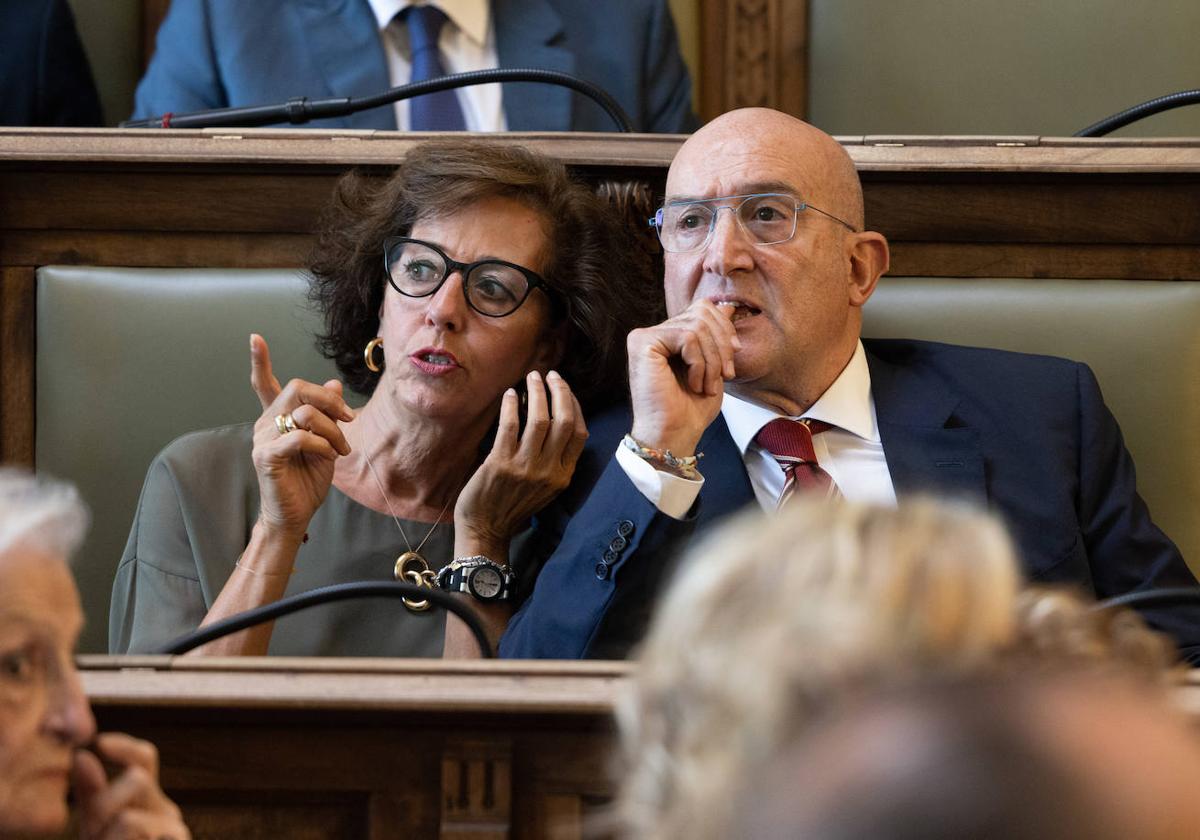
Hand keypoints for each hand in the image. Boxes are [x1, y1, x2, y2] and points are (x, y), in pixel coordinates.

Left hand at [73, 733, 190, 839]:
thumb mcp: (93, 823)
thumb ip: (90, 792)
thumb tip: (81, 754)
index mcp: (149, 798)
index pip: (145, 757)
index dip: (125, 746)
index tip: (100, 742)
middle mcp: (167, 810)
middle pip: (137, 781)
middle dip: (104, 805)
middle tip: (93, 831)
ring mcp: (175, 831)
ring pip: (130, 819)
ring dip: (108, 836)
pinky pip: (134, 831)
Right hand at [249, 334, 353, 537]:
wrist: (295, 515)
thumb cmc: (307, 480)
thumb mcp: (326, 442)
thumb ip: (327, 414)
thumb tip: (333, 383)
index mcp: (277, 418)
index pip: (265, 384)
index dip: (260, 361)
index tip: (255, 338)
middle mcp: (266, 423)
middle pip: (298, 389)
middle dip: (330, 400)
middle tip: (348, 420)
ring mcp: (263, 439)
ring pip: (305, 413)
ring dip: (333, 430)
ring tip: (341, 449)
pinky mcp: (267, 456)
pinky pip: (300, 437)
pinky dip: (322, 444)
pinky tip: (329, 456)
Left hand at [454, 370, 587, 551]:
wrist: (486, 530)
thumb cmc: (513, 505)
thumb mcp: (546, 488)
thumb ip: (555, 461)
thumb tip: (555, 419)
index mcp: (564, 476)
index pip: (579, 433)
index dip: (575, 406)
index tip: (565, 389)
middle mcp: (549, 471)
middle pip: (564, 421)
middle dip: (560, 391)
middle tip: (550, 375)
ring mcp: (525, 468)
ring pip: (540, 419)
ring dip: (537, 392)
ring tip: (531, 378)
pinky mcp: (500, 464)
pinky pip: (510, 426)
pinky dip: (511, 406)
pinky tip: (510, 394)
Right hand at [627, 300, 738, 454]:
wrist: (675, 434)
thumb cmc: (691, 408)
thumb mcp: (713, 366)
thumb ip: (715, 336)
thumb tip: (727, 305)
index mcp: (669, 335)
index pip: (703, 308)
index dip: (725, 330)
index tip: (733, 359)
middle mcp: (654, 332)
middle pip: (702, 312)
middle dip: (722, 346)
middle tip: (726, 376)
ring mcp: (645, 336)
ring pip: (697, 326)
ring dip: (712, 360)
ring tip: (708, 385)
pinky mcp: (642, 342)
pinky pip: (687, 337)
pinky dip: (699, 363)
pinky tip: (694, 384)